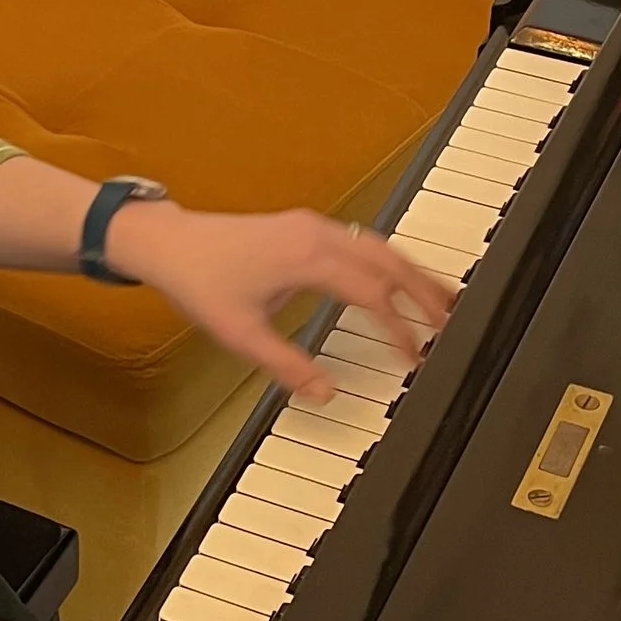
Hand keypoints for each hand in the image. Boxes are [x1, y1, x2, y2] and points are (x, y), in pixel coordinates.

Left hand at [104, 200, 452, 400]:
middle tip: (451, 321)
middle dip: (424, 290)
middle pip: (388, 260)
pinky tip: (396, 278)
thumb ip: (288, 366)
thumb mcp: (241, 335)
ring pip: (378, 245)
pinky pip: (361, 239)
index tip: (414, 354)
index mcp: (306, 257)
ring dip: (411, 271)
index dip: (399, 325)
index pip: (372, 292)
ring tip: (440, 298)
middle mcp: (316, 234)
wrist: (169, 243)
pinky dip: (387, 259)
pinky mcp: (305, 227)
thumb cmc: (200, 282)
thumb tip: (325, 393)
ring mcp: (312, 226)